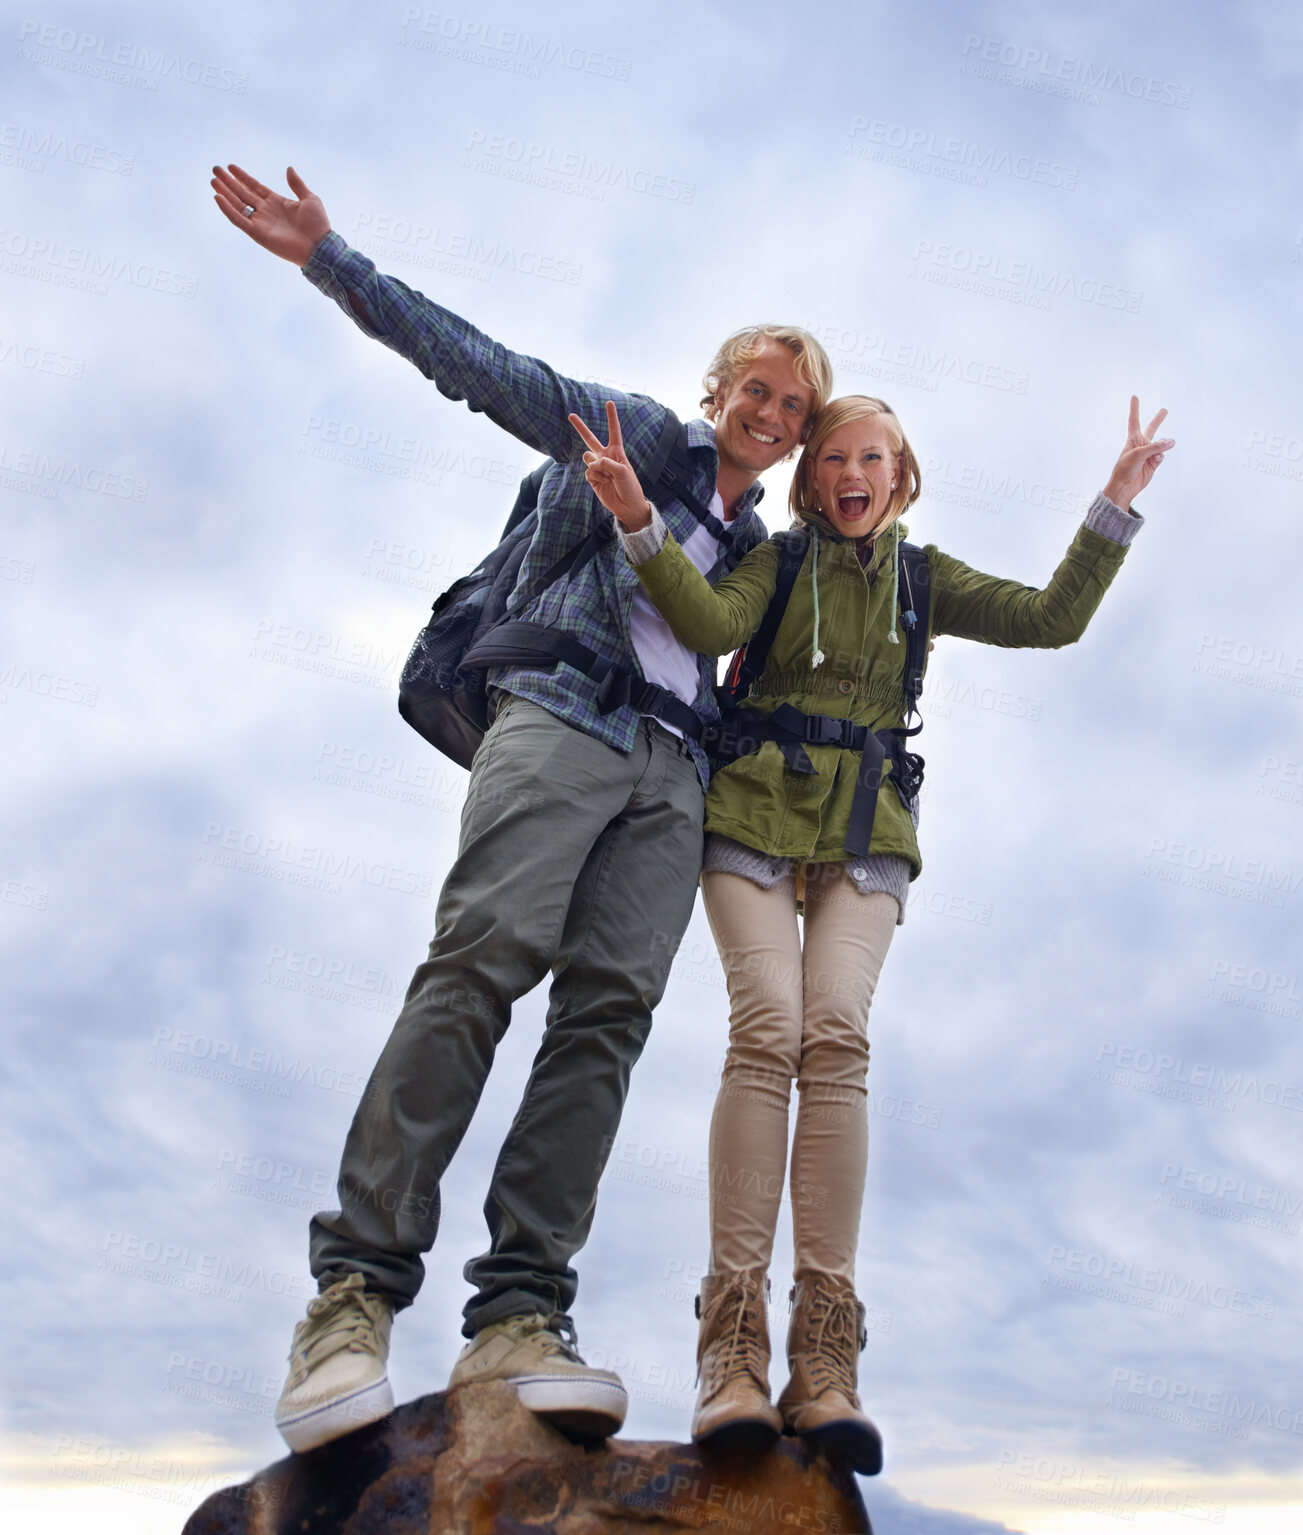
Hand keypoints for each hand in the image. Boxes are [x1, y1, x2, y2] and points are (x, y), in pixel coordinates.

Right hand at [211, 164, 330, 266]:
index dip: (243, 177)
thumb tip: (289, 169)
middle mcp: (266, 211)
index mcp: (277, 202)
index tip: (230, 167)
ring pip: (238, 205)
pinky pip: (239, 220)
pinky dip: (228, 209)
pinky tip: (218, 198)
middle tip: (215, 169)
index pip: (255, 187)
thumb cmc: (318, 225)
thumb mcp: (309, 199)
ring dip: (225, 193)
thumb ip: (297, 184)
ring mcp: (261, 222)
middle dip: (229, 182)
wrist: (319, 247)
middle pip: (242, 194)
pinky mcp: (258, 233)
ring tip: (214, 180)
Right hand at [567, 402, 651, 531]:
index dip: (611, 417)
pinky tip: (604, 482)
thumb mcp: (623, 471)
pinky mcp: (592, 478)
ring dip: (597, 466)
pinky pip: (589, 471)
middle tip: (571, 415)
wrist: (627, 506)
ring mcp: (597, 468)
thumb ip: (607, 463)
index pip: (614, 431)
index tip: (609, 402)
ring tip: (607, 475)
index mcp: (617, 452)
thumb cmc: (630, 487)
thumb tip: (592, 462)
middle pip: (590, 439)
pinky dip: (596, 476)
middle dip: (580, 427)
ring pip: (588, 457)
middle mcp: (605, 457)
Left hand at [1102, 396, 1173, 511]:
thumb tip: (1171, 442)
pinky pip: (1162, 455)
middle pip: (1152, 428)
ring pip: (1162, 443)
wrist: (1125, 486)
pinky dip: (1160, 456)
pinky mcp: (1154, 462)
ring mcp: (1149, 453)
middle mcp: (1142, 444)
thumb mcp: (1138, 454)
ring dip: (1163, 445)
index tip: (1134, 396)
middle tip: (1164, 410)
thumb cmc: (1125, 468)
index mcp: (1133, 439)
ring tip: (1157, 453)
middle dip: (1158, 419)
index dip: (1135, 408)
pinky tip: (1156, 460)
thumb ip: (1155, 446)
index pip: (1134, 419)